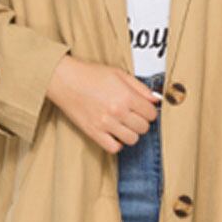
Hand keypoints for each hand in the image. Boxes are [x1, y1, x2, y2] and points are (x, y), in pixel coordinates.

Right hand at [46, 54, 162, 152]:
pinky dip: (118, 143)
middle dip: (142, 122)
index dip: (150, 111)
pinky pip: (114, 148)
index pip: (151, 113)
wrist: (65, 80)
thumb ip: (140, 87)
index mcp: (125, 95)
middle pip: (144, 128)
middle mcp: (117, 111)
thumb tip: (156, 99)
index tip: (144, 109)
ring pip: (132, 139)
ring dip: (132, 133)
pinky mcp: (93, 132)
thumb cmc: (90, 74)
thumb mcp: (119, 74)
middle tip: (134, 116)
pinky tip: (115, 134)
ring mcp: (105, 124)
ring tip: (125, 125)